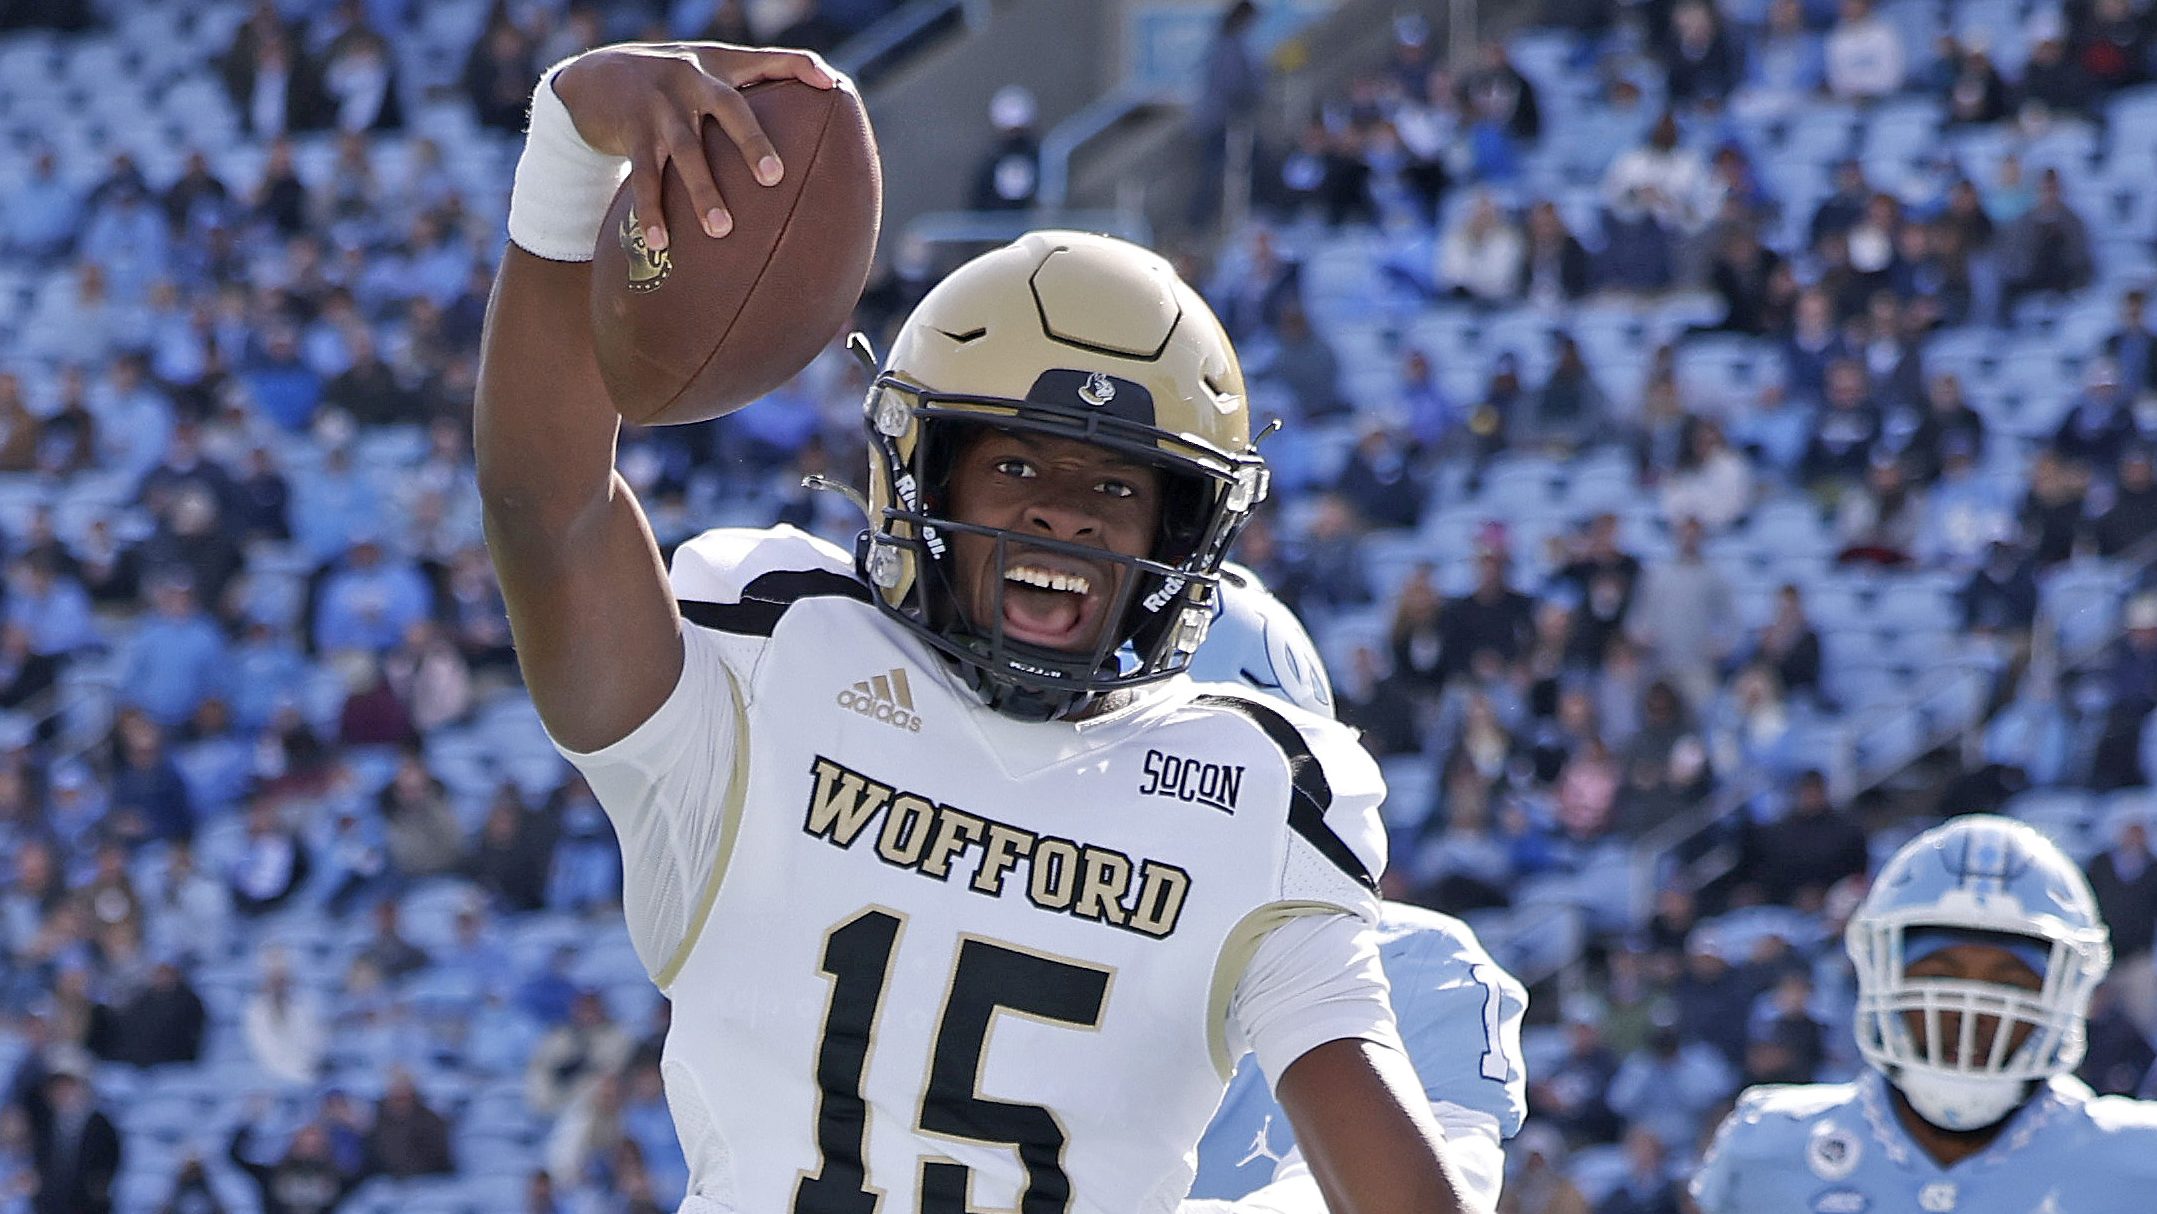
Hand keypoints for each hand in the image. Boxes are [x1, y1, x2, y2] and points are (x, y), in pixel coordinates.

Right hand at [553, 42, 839, 249]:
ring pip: (686, 150)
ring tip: (721, 231)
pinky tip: (660, 243)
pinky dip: (651, 210)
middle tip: (775, 178)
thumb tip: (828, 89)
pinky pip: (644, 176)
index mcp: (718, 66)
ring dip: (702, 192)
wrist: (596, 77)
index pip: (765, 60)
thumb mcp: (710, 70)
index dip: (797, 66)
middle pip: (728, 109)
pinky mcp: (631, 131)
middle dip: (752, 142)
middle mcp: (691, 79)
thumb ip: (761, 78)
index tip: (830, 85)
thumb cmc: (672, 82)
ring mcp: (659, 105)